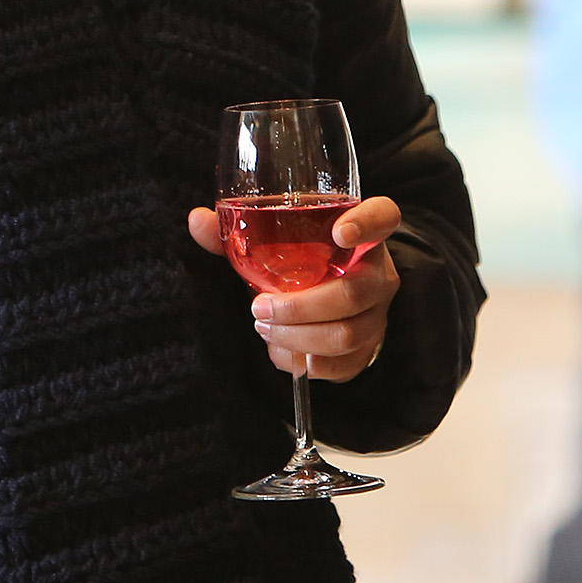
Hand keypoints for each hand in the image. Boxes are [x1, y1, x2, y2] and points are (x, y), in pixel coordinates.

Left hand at [186, 196, 402, 382]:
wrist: (330, 300)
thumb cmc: (301, 263)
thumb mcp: (275, 242)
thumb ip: (239, 230)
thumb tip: (198, 220)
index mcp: (361, 234)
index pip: (383, 217)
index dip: (367, 223)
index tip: (339, 232)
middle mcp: (378, 273)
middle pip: (354, 292)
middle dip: (300, 307)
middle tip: (258, 308)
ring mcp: (378, 313)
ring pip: (346, 333)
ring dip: (297, 336)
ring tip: (263, 328)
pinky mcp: (369, 348)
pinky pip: (343, 364)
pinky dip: (306, 362)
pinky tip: (283, 352)